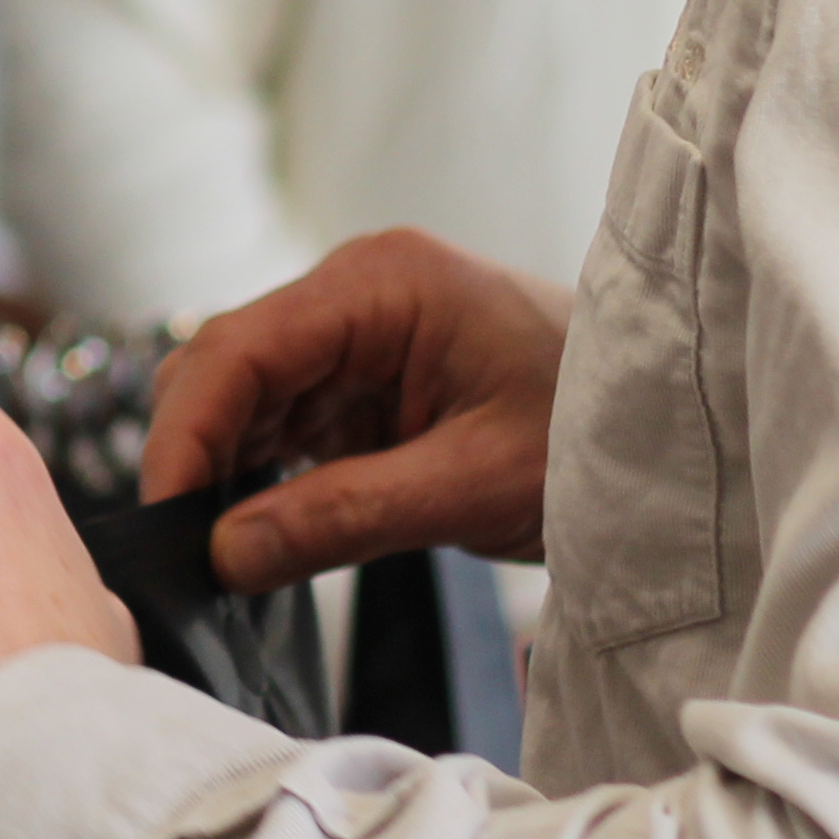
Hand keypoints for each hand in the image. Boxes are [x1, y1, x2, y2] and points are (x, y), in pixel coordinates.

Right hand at [142, 228, 572, 591]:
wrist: (672, 430)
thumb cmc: (599, 435)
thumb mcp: (474, 484)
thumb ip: (343, 515)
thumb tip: (225, 554)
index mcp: (381, 284)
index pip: (240, 347)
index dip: (186, 432)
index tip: (165, 517)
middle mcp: (355, 293)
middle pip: (225, 364)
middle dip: (191, 452)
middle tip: (180, 552)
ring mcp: (356, 334)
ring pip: (241, 395)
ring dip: (220, 467)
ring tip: (212, 553)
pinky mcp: (364, 380)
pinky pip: (281, 420)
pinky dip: (256, 474)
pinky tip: (252, 531)